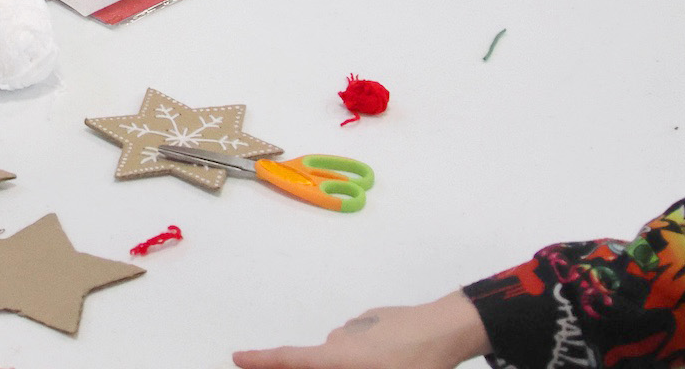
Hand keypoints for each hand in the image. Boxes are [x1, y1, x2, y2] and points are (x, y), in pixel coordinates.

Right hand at [233, 293, 488, 368]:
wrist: (448, 328)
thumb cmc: (415, 365)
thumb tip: (323, 356)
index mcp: (336, 357)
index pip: (289, 359)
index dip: (260, 360)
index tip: (237, 356)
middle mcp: (340, 339)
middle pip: (319, 362)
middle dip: (322, 368)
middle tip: (364, 367)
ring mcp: (359, 327)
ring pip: (346, 356)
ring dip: (355, 366)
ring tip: (388, 367)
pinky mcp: (377, 320)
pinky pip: (366, 344)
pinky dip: (372, 356)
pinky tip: (398, 361)